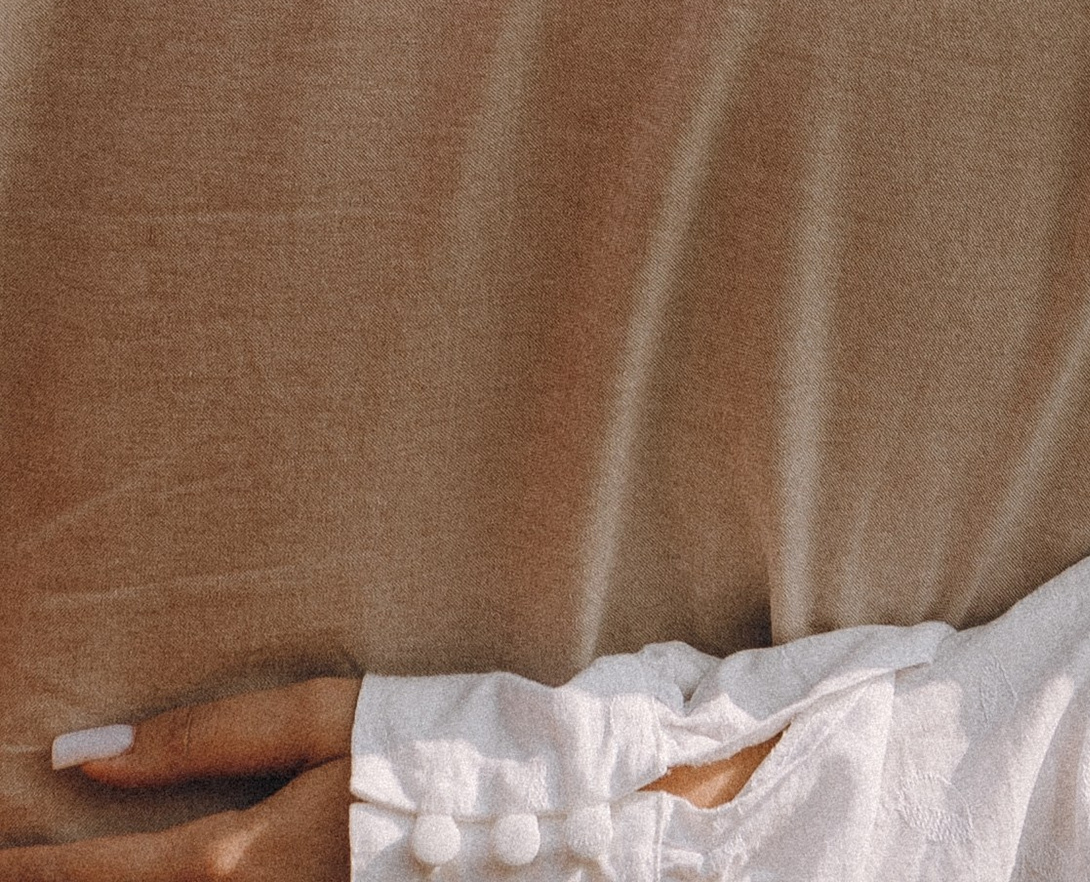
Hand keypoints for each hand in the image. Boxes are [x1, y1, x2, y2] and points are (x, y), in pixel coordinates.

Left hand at [20, 680, 780, 868]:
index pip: (100, 878)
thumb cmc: (432, 744)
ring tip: (60, 867)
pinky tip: (161, 873)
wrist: (546, 811)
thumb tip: (79, 752)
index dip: (26, 866)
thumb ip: (200, 734)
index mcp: (239, 860)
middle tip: (3, 860)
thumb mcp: (320, 714)